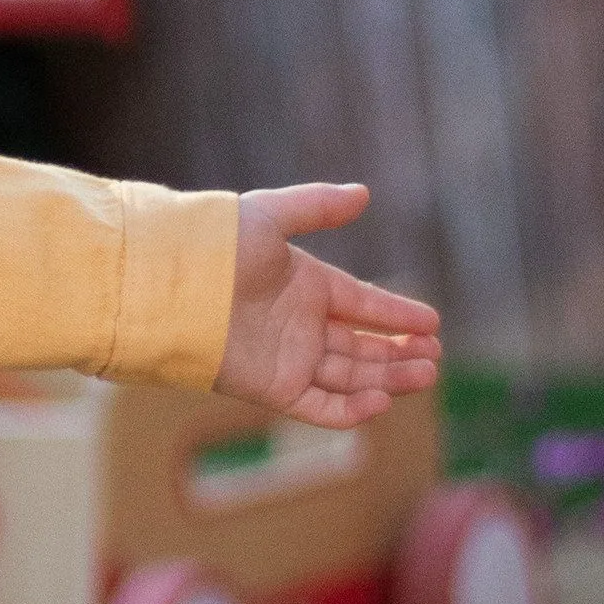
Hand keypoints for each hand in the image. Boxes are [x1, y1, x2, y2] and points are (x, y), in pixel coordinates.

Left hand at [216, 183, 440, 420]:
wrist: (169, 287)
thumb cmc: (215, 246)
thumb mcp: (270, 215)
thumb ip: (316, 207)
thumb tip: (364, 193)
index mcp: (304, 286)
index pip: (362, 304)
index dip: (396, 314)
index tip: (433, 322)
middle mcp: (299, 326)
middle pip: (361, 346)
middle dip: (399, 353)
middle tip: (435, 356)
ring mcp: (288, 359)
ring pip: (349, 376)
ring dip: (387, 379)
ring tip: (426, 374)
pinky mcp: (272, 388)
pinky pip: (319, 406)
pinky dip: (350, 411)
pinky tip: (382, 401)